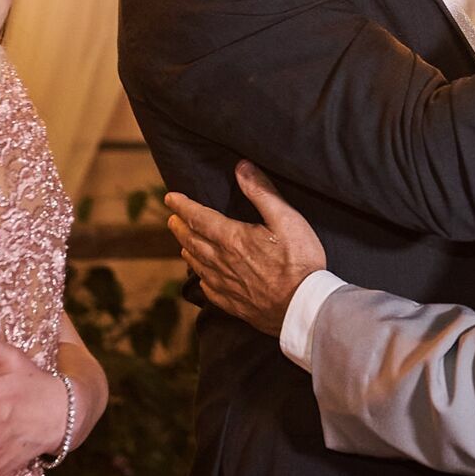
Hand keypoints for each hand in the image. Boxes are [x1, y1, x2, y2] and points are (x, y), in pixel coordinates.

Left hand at [165, 161, 325, 337]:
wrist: (303, 307)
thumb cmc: (300, 261)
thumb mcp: (287, 218)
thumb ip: (262, 192)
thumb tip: (241, 168)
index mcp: (232, 238)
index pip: (198, 217)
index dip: (182, 205)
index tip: (170, 197)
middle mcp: (222, 261)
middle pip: (192, 241)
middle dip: (179, 227)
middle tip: (172, 218)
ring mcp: (226, 285)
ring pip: (197, 265)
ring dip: (187, 250)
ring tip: (182, 243)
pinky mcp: (234, 304)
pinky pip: (209, 289)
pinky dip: (201, 279)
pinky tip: (202, 278)